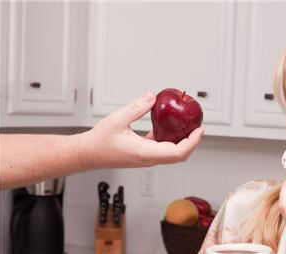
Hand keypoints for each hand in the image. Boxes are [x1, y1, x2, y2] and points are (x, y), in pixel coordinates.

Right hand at [77, 91, 203, 169]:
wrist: (87, 154)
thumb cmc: (99, 142)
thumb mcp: (117, 119)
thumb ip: (137, 107)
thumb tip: (152, 96)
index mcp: (144, 153)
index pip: (176, 152)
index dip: (191, 142)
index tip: (198, 131)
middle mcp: (148, 159)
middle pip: (179, 156)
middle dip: (192, 143)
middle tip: (198, 128)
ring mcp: (146, 158)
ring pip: (172, 154)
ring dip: (183, 143)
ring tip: (189, 128)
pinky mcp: (143, 155)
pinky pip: (163, 150)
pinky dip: (172, 141)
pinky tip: (171, 128)